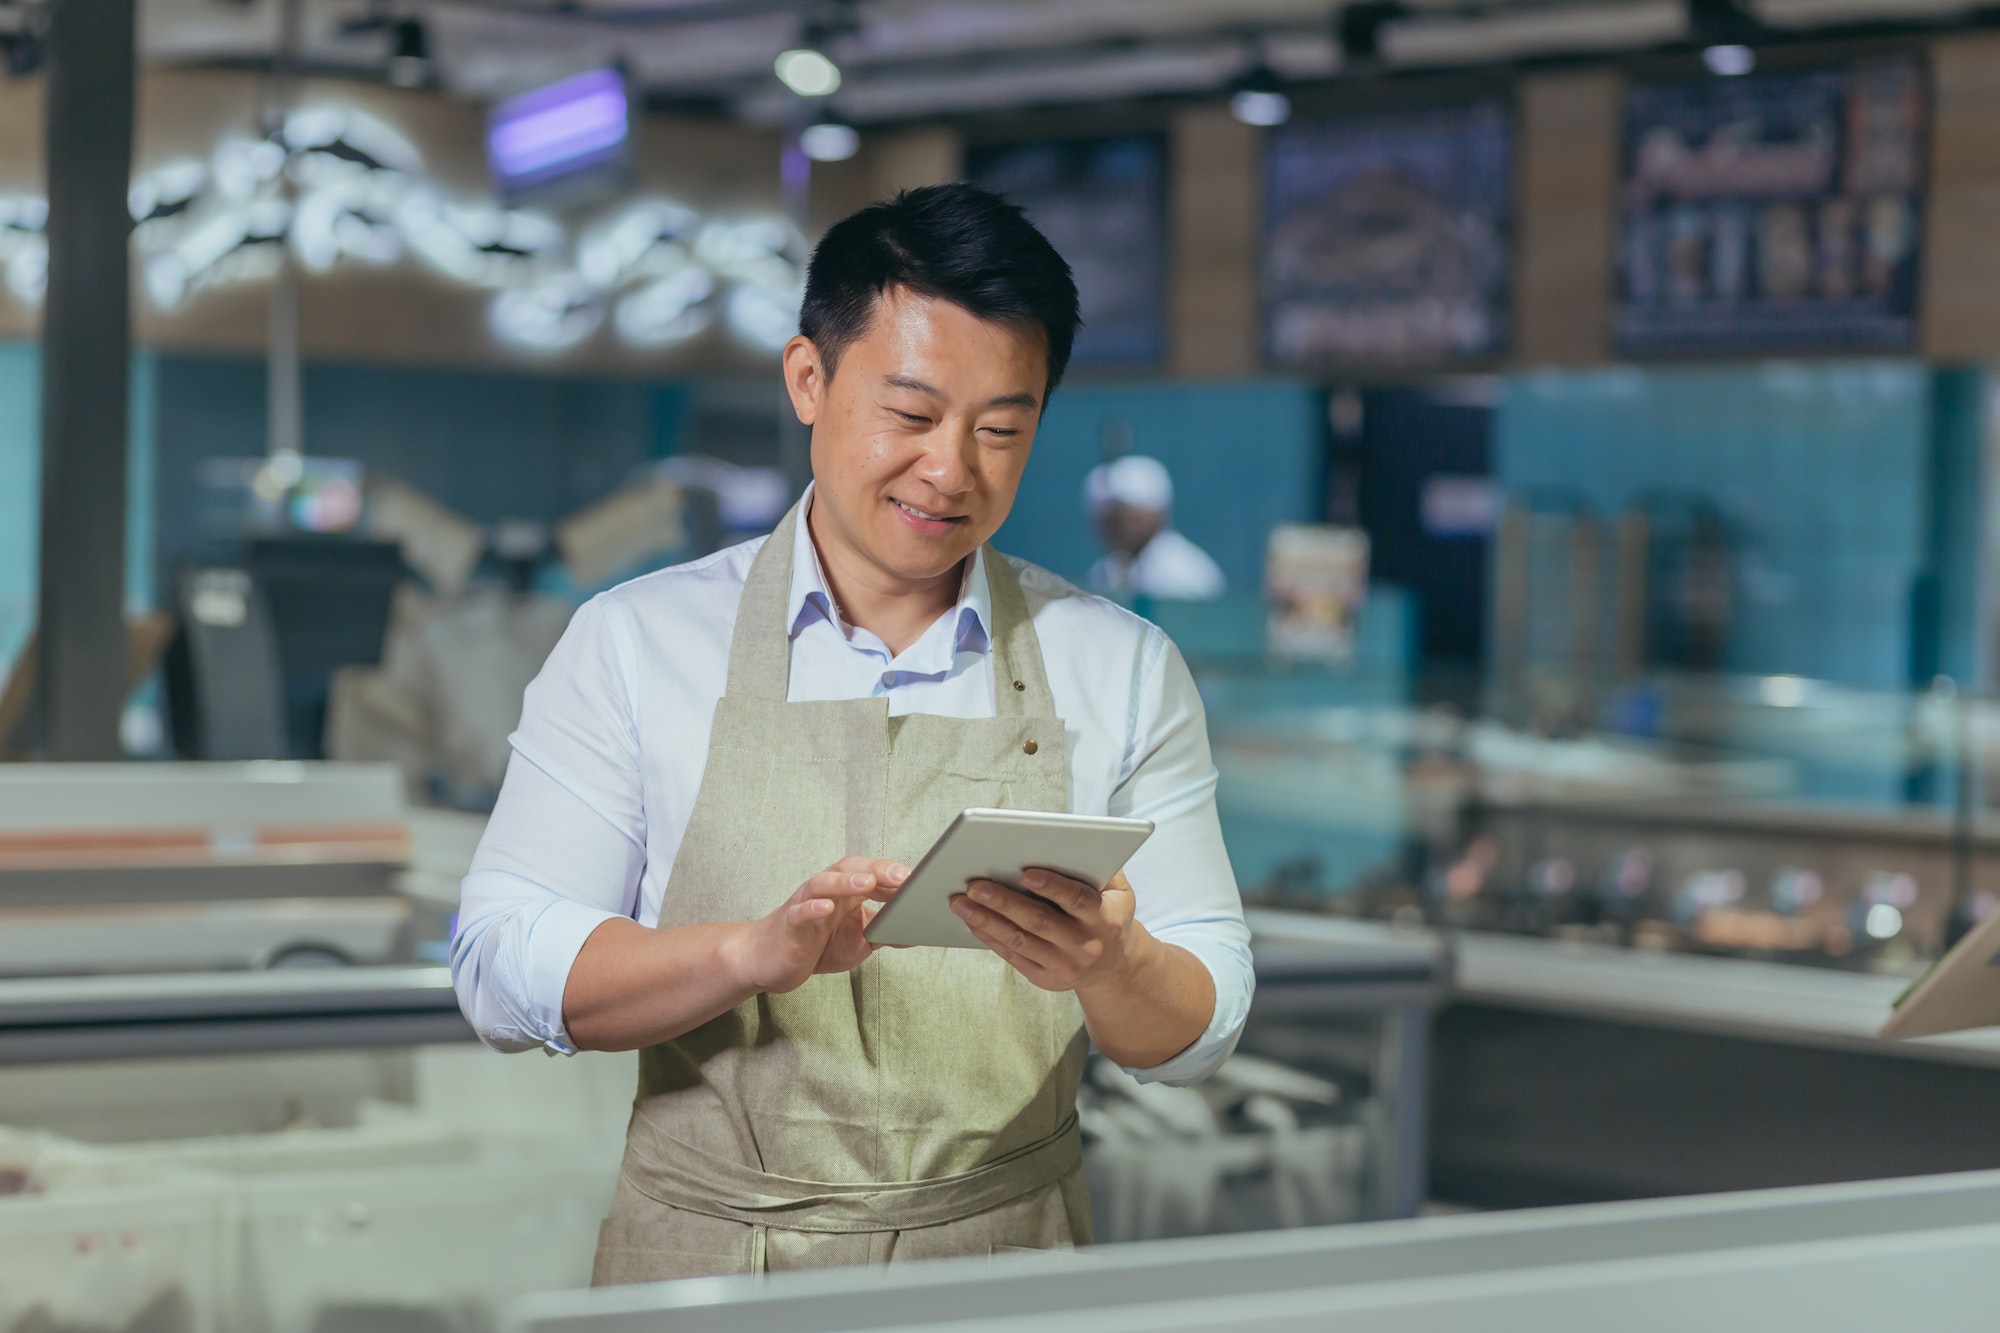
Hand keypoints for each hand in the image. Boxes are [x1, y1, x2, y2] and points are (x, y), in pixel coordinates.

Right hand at [724, 857, 908, 994]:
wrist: (771, 960)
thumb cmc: (817, 944)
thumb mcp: (857, 941)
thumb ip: (883, 933)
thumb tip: (915, 933)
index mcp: (845, 891)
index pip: (870, 873)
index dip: (892, 874)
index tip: (919, 879)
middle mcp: (825, 890)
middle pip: (849, 869)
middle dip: (875, 869)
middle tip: (901, 875)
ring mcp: (805, 903)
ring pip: (822, 883)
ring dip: (844, 882)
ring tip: (865, 883)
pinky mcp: (789, 924)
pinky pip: (799, 912)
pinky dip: (811, 907)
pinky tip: (825, 908)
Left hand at [950, 869, 1146, 992]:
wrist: (1115, 966)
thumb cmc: (1109, 913)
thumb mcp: (1119, 891)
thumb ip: (1100, 866)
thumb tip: (1063, 841)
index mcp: (1105, 918)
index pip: (1077, 900)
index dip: (1052, 887)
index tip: (1026, 873)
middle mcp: (1085, 945)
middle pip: (1039, 921)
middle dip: (1003, 901)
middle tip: (974, 884)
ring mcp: (1064, 965)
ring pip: (1019, 940)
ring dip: (986, 920)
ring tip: (960, 902)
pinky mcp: (1046, 979)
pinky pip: (1012, 956)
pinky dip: (989, 937)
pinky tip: (971, 920)